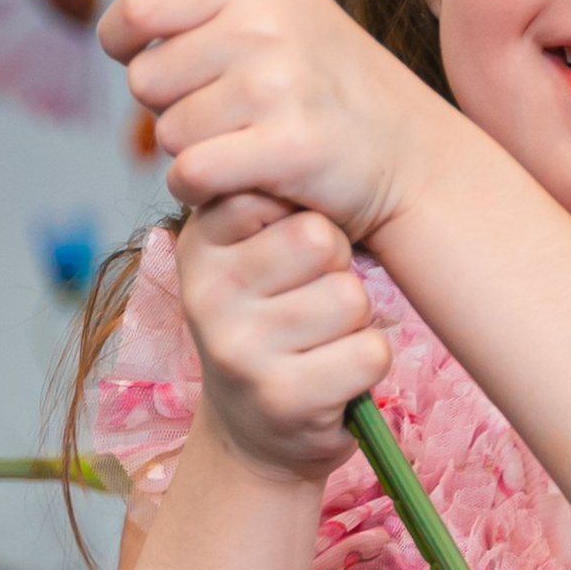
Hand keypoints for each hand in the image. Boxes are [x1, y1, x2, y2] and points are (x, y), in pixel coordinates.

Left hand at [101, 0, 448, 243]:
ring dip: (190, 151)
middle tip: (218, 114)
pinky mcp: (287, 148)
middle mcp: (264, 26)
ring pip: (167, 133)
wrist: (413, 152)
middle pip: (146, 80)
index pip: (141, 7)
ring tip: (239, 144)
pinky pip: (191, 173)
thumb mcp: (282, 0)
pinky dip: (200, 189)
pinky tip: (232, 182)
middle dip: (167, 107)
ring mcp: (277, 86)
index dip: (121, 40)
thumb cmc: (332, 77)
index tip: (136, 56)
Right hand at [174, 191, 390, 483]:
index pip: (273, 189)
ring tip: (320, 338)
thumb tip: (314, 138)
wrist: (256, 430)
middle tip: (312, 298)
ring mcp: (239, 350)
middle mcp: (207, 293)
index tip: (292, 251)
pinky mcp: (281, 399)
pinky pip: (369, 353)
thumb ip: (271, 201)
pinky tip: (334, 374)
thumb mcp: (253, 254)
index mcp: (200, 243)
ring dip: (355, 320)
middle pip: (320, 239)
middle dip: (337, 268)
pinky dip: (369, 362)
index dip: (310, 218)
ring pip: (350, 298)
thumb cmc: (272, 321)